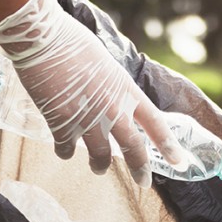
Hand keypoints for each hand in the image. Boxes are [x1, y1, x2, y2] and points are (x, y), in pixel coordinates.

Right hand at [0, 0, 187, 186]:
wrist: (43, 40)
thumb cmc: (73, 44)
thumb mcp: (106, 64)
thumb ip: (113, 88)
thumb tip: (112, 101)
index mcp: (127, 91)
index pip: (155, 123)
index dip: (168, 145)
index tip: (178, 161)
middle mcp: (113, 109)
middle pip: (134, 148)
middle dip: (140, 169)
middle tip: (144, 181)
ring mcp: (88, 120)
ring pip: (101, 157)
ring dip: (100, 166)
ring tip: (98, 169)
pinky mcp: (62, 125)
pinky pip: (67, 150)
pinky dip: (66, 153)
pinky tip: (65, 151)